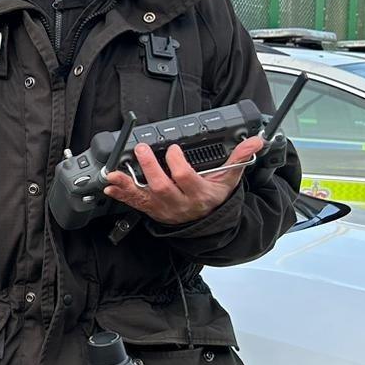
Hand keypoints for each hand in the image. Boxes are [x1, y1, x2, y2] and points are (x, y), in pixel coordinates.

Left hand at [103, 134, 263, 224]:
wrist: (207, 223)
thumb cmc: (216, 197)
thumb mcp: (229, 179)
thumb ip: (239, 158)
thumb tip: (255, 141)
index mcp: (200, 194)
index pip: (186, 179)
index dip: (177, 164)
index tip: (174, 149)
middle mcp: (180, 203)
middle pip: (162, 187)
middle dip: (150, 167)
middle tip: (141, 148)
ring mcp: (164, 208)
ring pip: (144, 197)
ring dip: (127, 184)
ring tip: (114, 172)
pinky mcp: (152, 210)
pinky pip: (135, 203)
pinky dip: (121, 195)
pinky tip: (109, 187)